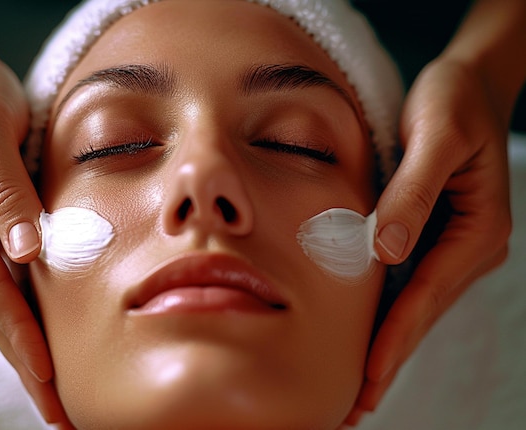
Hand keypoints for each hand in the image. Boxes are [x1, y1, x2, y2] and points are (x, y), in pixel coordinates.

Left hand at [344, 57, 511, 424]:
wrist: (470, 83)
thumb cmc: (453, 102)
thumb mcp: (435, 136)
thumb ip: (412, 193)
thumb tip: (384, 248)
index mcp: (475, 230)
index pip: (425, 297)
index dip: (393, 339)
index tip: (367, 379)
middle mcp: (468, 247)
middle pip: (421, 314)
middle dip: (387, 360)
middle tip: (353, 407)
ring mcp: (452, 245)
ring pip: (415, 306)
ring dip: (386, 346)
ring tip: (358, 387)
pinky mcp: (433, 236)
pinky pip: (410, 284)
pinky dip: (388, 315)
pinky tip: (368, 335)